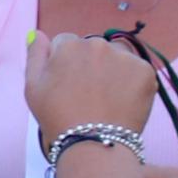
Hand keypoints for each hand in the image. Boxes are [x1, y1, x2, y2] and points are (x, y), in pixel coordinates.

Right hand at [25, 28, 157, 139]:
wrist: (93, 144)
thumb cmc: (57, 118)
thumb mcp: (33, 87)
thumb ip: (35, 55)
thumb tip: (37, 33)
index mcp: (69, 45)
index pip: (66, 43)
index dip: (65, 64)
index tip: (67, 85)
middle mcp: (97, 44)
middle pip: (92, 48)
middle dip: (89, 64)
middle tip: (87, 94)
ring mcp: (123, 57)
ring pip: (116, 55)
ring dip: (112, 68)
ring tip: (106, 97)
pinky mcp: (145, 71)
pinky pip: (136, 69)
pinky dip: (130, 82)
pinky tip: (121, 101)